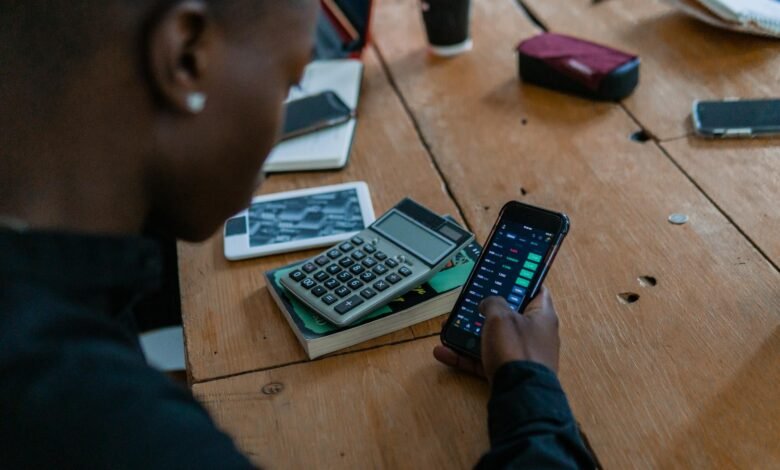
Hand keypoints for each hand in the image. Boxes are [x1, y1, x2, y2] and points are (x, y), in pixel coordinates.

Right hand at [433, 287, 559, 383]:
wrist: (520, 395)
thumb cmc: (516, 349)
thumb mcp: (500, 316)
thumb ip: (492, 303)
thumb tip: (488, 303)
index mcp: (542, 316)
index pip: (535, 290)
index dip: (520, 281)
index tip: (503, 275)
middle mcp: (535, 335)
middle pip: (508, 316)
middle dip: (484, 310)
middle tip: (467, 303)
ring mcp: (521, 356)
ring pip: (492, 339)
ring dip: (469, 334)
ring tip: (448, 327)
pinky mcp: (508, 374)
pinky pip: (484, 360)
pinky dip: (465, 357)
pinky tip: (443, 352)